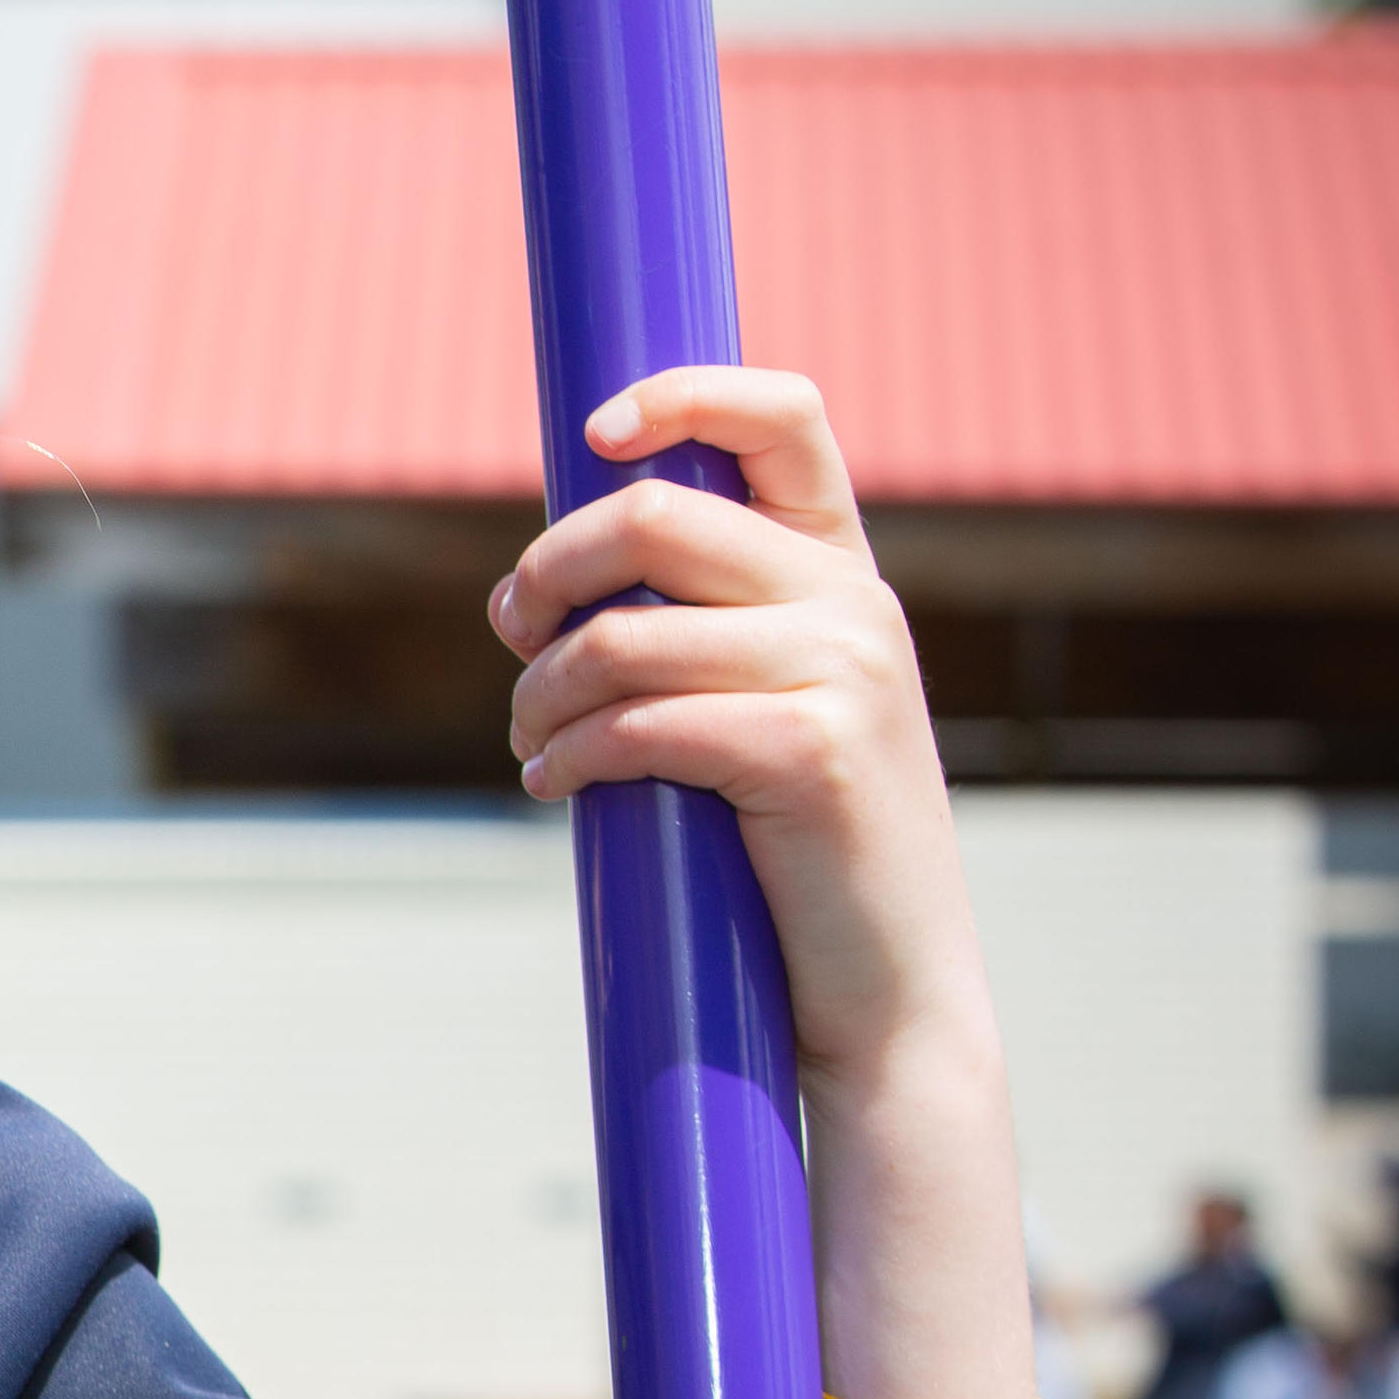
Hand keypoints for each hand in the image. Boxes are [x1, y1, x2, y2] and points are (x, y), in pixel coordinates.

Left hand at [487, 370, 1040, 1398]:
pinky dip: (570, 752)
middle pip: (657, 518)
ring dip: (542, 690)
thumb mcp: (769, 713)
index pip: (785, 419)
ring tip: (530, 743)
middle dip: (550, 573)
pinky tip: (551, 785)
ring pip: (625, 632)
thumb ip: (705, 630)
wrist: (886, 1003)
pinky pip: (640, 720)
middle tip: (511, 635)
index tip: (593, 432)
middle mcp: (857, 608)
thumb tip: (555, 578)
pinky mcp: (811, 753)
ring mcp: (845, 675)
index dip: (682, 394)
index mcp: (847, 577)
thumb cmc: (798, 862)